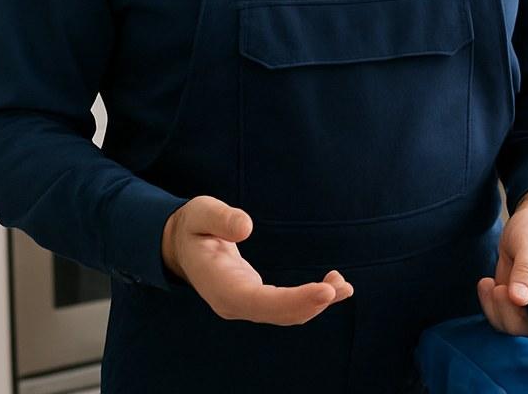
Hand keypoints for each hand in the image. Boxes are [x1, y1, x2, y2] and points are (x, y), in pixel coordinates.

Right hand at [161, 195, 352, 324]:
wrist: (183, 246)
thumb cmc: (194, 226)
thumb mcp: (200, 213)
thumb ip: (220, 219)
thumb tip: (246, 227)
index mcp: (218, 284)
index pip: (257, 300)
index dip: (292, 300)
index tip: (325, 292)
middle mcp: (232, 303)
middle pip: (276, 313)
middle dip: (310, 303)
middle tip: (341, 287)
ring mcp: (245, 305)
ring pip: (285, 314)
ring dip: (316, 303)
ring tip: (344, 286)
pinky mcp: (257, 300)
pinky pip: (286, 307)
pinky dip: (311, 300)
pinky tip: (335, 287)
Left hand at [477, 187, 527, 335]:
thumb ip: (526, 272)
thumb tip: (520, 299)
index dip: (520, 316)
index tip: (507, 292)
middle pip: (522, 328)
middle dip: (503, 309)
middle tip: (497, 285)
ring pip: (508, 323)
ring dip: (493, 306)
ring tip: (489, 282)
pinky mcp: (519, 301)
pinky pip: (501, 313)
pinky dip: (490, 302)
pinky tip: (488, 283)